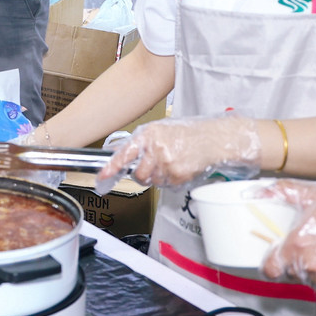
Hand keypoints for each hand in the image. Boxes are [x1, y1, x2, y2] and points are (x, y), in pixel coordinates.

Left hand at [93, 116, 261, 190]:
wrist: (213, 138)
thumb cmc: (188, 133)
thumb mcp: (161, 130)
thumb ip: (143, 143)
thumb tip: (123, 157)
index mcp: (149, 134)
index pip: (125, 153)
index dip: (112, 167)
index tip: (102, 176)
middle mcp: (156, 148)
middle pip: (138, 174)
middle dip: (143, 175)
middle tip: (154, 168)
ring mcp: (167, 162)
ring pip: (153, 181)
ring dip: (159, 177)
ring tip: (172, 163)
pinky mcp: (178, 175)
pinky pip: (167, 185)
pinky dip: (172, 180)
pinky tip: (180, 167)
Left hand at [258, 179, 315, 297]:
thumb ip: (286, 194)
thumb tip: (262, 192)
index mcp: (298, 246)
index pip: (270, 268)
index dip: (272, 263)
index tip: (276, 258)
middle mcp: (311, 267)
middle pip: (293, 272)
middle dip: (299, 261)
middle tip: (315, 246)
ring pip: (313, 280)